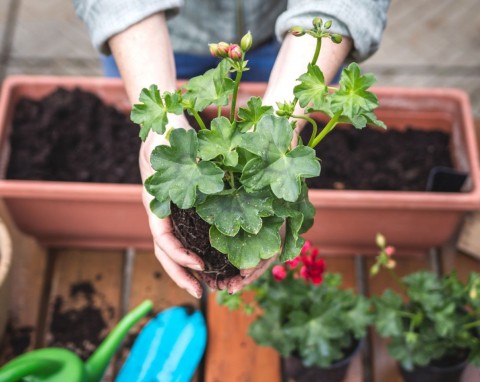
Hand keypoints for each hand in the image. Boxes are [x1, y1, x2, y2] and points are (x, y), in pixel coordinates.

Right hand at [140, 114, 206, 298]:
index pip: (161, 236)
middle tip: (199, 294)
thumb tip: (183, 150)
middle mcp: (161, 213)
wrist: (166, 128)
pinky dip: (197, 256)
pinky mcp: (185, 213)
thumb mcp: (167, 134)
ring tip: (206, 289)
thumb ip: (171, 143)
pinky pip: (188, 239)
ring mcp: (172, 215)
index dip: (177, 253)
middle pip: (165, 251)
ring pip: (175, 250)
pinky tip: (213, 265)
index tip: (197, 264)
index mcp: (155, 202)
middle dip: (180, 274)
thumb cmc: (166, 131)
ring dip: (188, 272)